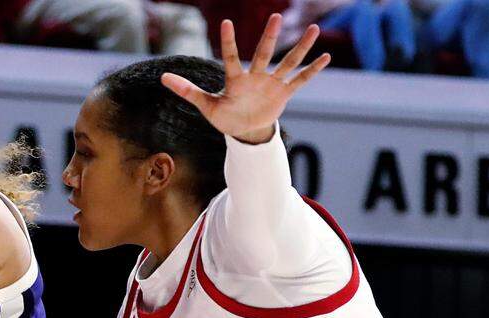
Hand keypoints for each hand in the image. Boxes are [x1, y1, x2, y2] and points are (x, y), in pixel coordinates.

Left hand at [161, 15, 329, 143]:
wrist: (243, 130)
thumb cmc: (224, 115)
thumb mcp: (205, 105)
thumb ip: (187, 91)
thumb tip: (163, 77)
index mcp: (235, 80)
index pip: (230, 58)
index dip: (228, 42)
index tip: (225, 23)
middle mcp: (256, 77)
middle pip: (264, 54)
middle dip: (269, 37)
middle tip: (276, 16)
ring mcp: (271, 84)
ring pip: (288, 62)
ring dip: (300, 47)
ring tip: (314, 28)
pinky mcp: (283, 94)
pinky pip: (300, 80)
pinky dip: (312, 70)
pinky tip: (325, 57)